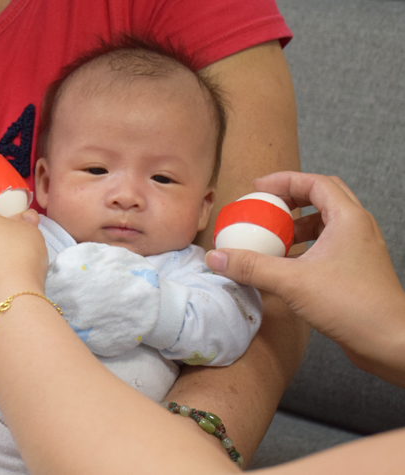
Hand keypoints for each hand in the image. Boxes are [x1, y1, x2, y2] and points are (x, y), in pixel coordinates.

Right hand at [206, 171, 404, 384]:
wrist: (390, 342)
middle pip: (323, 197)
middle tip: (266, 206)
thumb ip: (252, 267)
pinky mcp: (356, 268)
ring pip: (327, 222)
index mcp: (348, 219)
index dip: (284, 181)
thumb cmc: (353, 306)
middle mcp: (357, 228)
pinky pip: (328, 244)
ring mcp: (359, 248)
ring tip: (275, 236)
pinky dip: (306, 246)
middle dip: (291, 198)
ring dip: (299, 224)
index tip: (258, 188)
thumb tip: (217, 257)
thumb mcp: (293, 282)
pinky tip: (287, 264)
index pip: (315, 183)